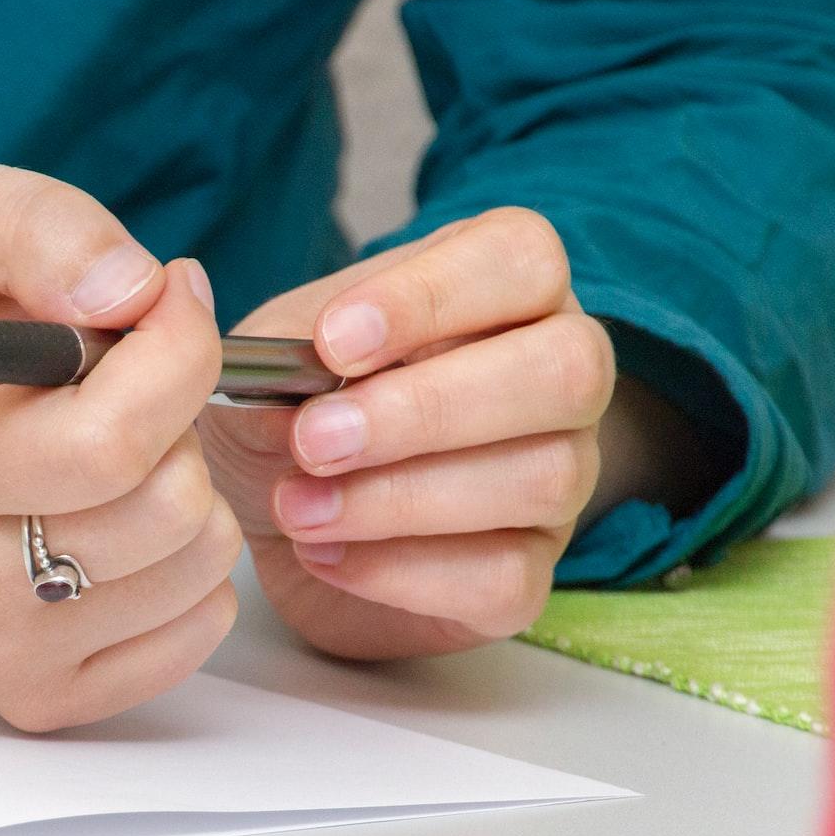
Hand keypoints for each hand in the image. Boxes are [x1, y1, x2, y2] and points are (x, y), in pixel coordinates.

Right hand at [0, 163, 241, 730]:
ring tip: (114, 456)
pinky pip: (195, 632)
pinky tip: (120, 524)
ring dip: (187, 491)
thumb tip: (134, 290)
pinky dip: (188, 569)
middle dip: (178, 423)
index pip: (115, 436)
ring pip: (195, 569)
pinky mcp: (33, 696)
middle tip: (124, 390)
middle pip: (165, 507)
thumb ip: (41, 225)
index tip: (159, 305)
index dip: (178, 349)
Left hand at [198, 208, 613, 658]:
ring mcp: (561, 477)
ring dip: (400, 499)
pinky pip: (504, 577)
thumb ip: (284, 358)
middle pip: (566, 369)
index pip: (519, 258)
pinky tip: (324, 555)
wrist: (279, 520)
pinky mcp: (529, 573)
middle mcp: (558, 375)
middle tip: (313, 441)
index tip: (332, 343)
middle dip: (427, 409)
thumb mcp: (268, 365)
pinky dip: (402, 571)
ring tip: (297, 508)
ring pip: (541, 479)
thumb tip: (294, 381)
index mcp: (502, 287)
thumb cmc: (290, 413)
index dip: (432, 298)